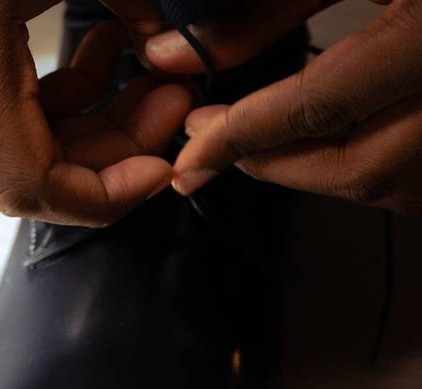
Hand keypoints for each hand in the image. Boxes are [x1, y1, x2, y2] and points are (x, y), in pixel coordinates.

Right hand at [0, 0, 191, 225]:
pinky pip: (6, 110)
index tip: (161, 166)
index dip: (104, 197)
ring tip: (151, 74)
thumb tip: (175, 55)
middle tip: (173, 104)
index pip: (29, 188)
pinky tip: (103, 49)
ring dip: (95, 123)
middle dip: (115, 152)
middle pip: (32, 173)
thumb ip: (136, 0)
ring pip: (22, 145)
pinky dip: (63, 98)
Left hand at [150, 0, 421, 215]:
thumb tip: (176, 55)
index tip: (187, 158)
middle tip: (216, 145)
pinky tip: (331, 139)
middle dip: (275, 163)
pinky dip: (364, 165)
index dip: (242, 138)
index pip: (322, 106)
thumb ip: (273, 7)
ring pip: (389, 185)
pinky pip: (414, 181)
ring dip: (316, 168)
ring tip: (261, 141)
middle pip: (359, 166)